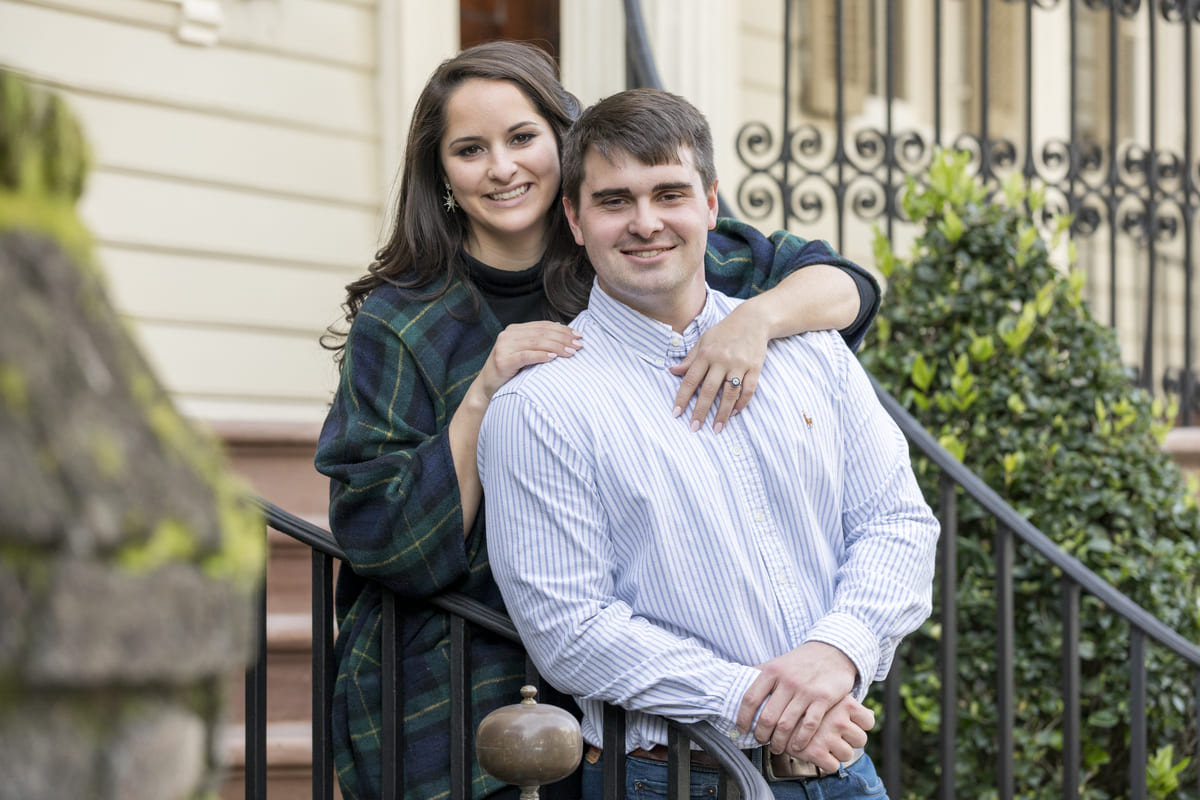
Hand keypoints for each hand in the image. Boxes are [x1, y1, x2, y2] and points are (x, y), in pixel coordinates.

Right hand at [474, 321, 581, 399]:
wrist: (488, 388)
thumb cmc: (510, 372)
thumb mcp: (524, 353)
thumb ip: (538, 343)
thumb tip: (563, 332)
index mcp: (514, 330)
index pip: (543, 326)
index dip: (562, 329)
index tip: (579, 335)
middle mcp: (508, 335)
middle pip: (541, 333)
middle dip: (563, 338)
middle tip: (579, 345)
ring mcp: (504, 347)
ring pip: (536, 342)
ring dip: (557, 346)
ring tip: (571, 352)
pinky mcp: (503, 361)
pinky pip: (526, 355)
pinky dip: (541, 355)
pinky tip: (554, 357)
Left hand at [668, 303, 767, 432]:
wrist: (753, 320)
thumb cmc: (724, 331)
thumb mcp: (703, 340)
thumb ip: (689, 358)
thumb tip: (672, 371)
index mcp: (706, 353)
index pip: (690, 380)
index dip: (682, 398)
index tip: (676, 414)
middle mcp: (722, 360)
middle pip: (709, 390)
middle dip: (701, 411)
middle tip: (694, 428)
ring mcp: (740, 365)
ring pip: (729, 393)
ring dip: (722, 413)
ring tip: (716, 429)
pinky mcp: (755, 368)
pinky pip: (748, 390)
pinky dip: (742, 403)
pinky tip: (734, 413)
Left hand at [736, 642, 869, 771]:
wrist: (832, 652)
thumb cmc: (801, 661)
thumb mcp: (777, 662)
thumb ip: (759, 674)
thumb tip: (735, 685)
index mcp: (772, 671)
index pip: (750, 698)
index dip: (743, 718)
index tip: (742, 729)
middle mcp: (787, 680)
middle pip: (767, 716)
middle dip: (761, 734)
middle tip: (761, 741)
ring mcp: (805, 690)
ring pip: (786, 724)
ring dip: (779, 742)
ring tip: (777, 747)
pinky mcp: (823, 698)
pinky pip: (808, 725)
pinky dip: (800, 740)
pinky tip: (796, 746)